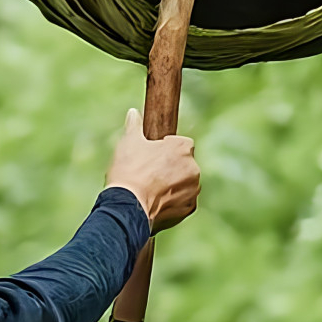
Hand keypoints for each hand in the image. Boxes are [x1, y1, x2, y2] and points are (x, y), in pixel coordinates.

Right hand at [105, 108, 199, 233]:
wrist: (128, 205)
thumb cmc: (130, 170)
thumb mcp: (129, 142)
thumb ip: (134, 125)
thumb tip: (133, 113)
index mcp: (183, 148)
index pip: (181, 143)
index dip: (167, 148)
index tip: (153, 155)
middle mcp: (194, 168)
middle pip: (184, 164)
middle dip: (171, 167)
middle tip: (150, 173)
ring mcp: (193, 189)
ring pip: (185, 183)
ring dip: (173, 185)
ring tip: (151, 189)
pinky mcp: (189, 208)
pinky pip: (183, 201)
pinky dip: (173, 202)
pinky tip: (156, 201)